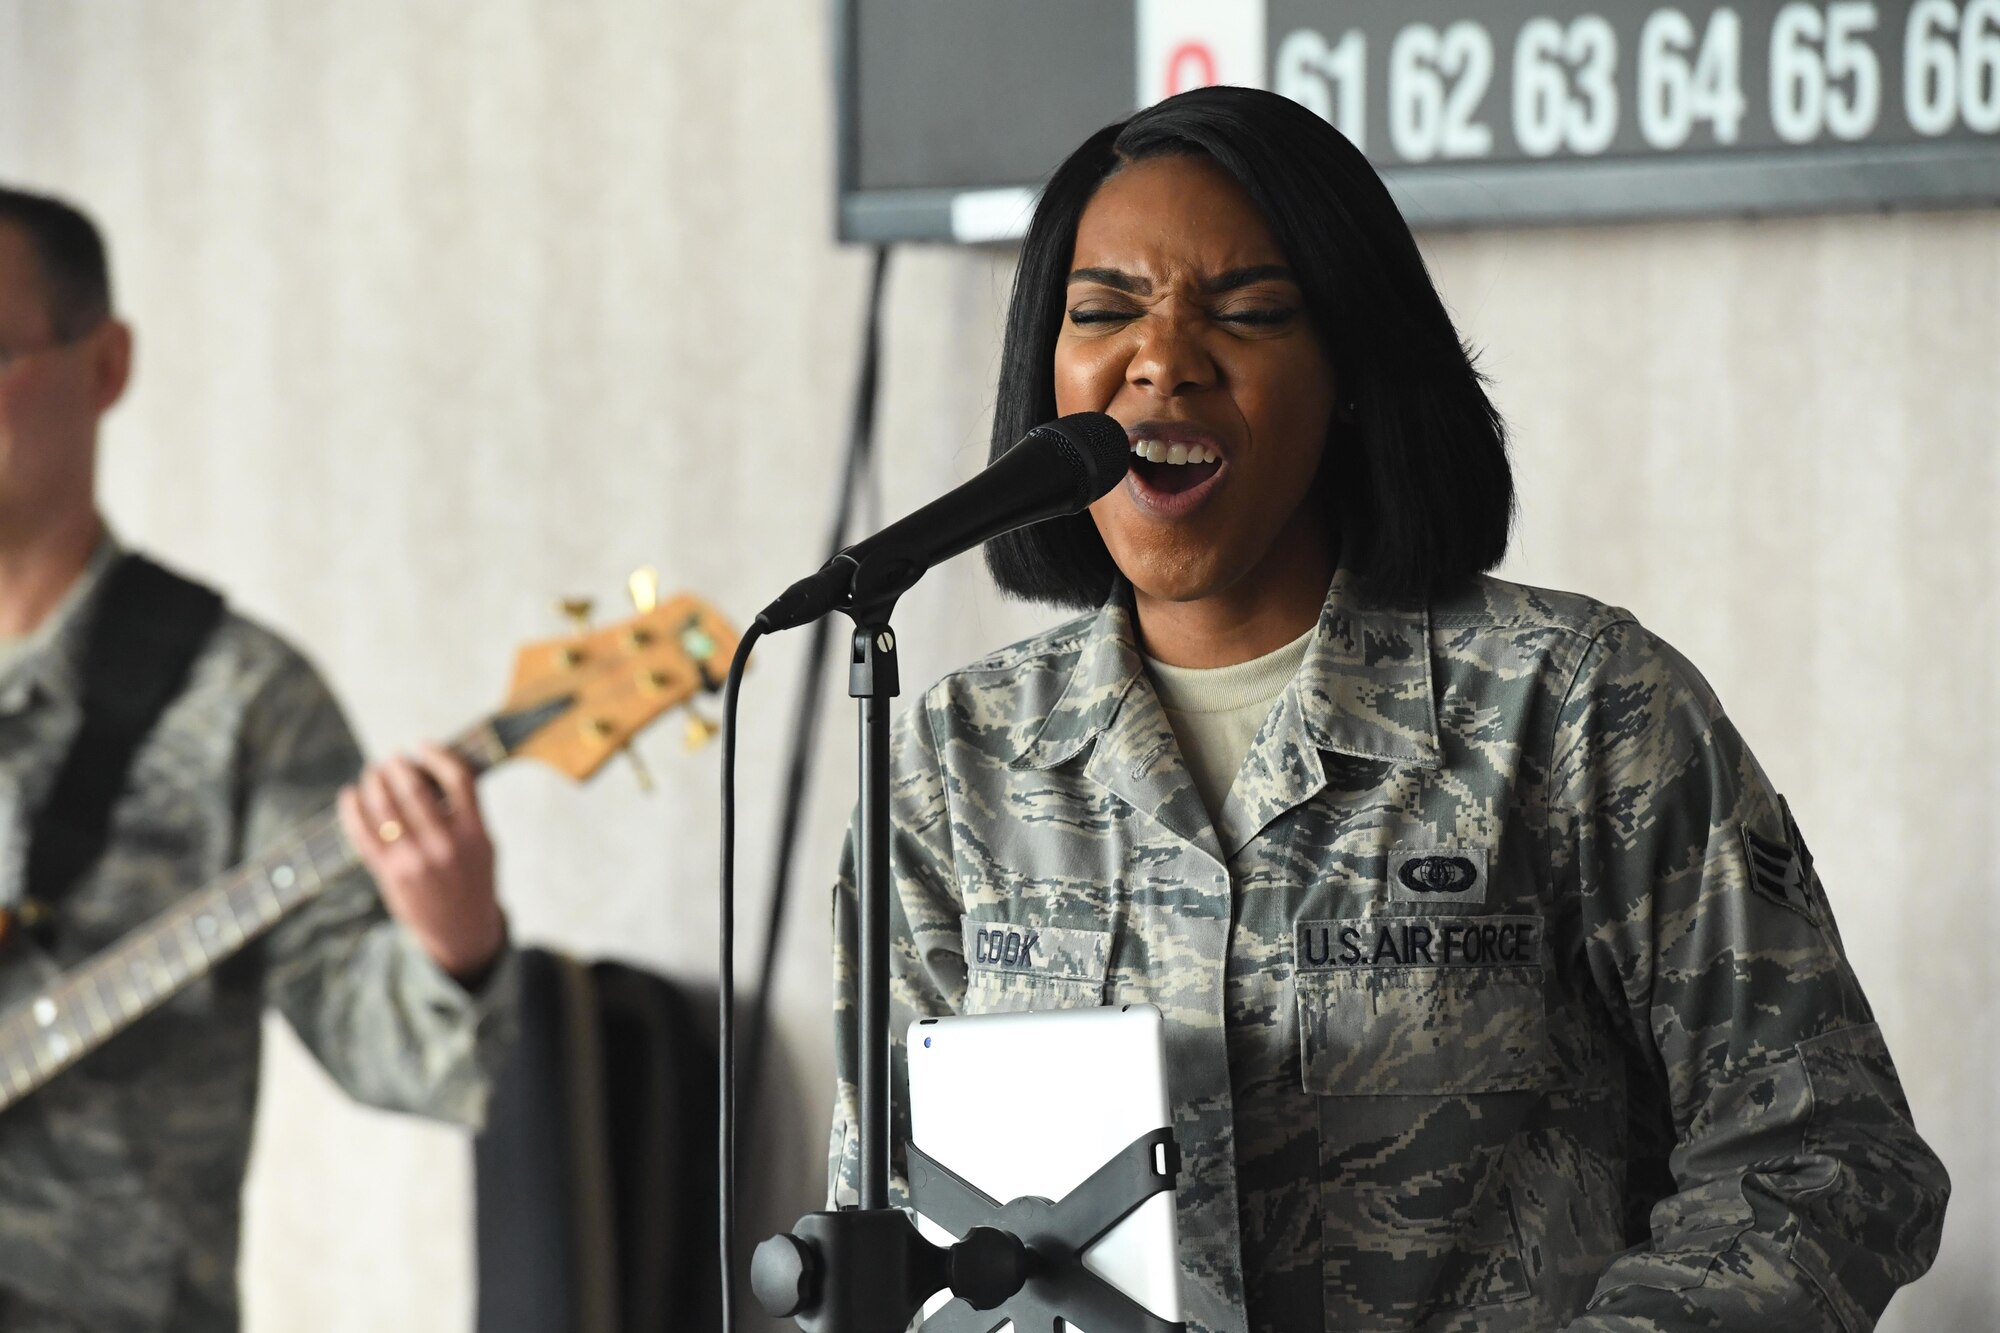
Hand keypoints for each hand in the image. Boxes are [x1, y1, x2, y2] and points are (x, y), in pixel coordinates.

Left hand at [337, 743, 505, 985]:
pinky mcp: (390, 875)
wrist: (461, 930)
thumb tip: (431, 770)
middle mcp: (445, 846)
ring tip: (373, 774)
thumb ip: (465, 811)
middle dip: (398, 768)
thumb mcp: (484, 845)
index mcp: (475, 834)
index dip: (437, 755)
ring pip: (384, 810)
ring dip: (374, 784)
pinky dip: (352, 811)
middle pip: (414, 791)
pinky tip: (349, 796)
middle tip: (391, 760)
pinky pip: (363, 836)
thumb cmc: (472, 879)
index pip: (458, 780)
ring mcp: (415, 861)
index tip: (422, 746)